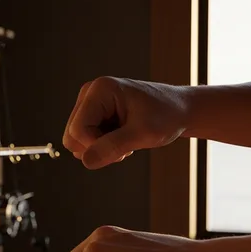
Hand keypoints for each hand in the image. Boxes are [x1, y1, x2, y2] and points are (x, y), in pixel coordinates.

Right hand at [63, 77, 189, 168]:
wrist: (179, 110)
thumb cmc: (166, 116)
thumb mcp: (143, 134)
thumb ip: (113, 146)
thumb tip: (86, 161)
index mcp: (99, 90)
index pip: (78, 130)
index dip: (95, 147)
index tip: (123, 150)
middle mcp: (89, 93)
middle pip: (72, 136)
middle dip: (96, 148)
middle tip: (125, 146)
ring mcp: (89, 103)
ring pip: (76, 141)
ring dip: (100, 148)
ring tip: (125, 141)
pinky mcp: (93, 113)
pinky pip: (84, 140)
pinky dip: (102, 146)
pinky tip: (122, 138)